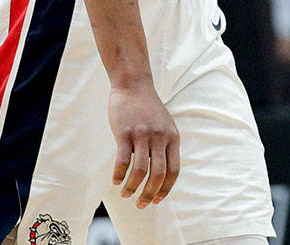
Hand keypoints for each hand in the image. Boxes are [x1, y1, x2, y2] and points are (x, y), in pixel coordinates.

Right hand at [109, 83, 179, 208]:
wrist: (132, 84)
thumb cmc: (147, 108)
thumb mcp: (165, 125)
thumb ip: (165, 146)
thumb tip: (159, 175)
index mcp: (172, 138)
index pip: (174, 171)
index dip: (166, 189)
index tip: (157, 200)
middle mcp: (160, 137)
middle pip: (158, 175)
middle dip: (149, 194)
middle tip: (141, 205)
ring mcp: (142, 134)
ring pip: (140, 170)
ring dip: (133, 187)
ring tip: (126, 194)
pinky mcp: (124, 132)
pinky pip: (123, 159)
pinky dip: (119, 174)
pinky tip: (115, 181)